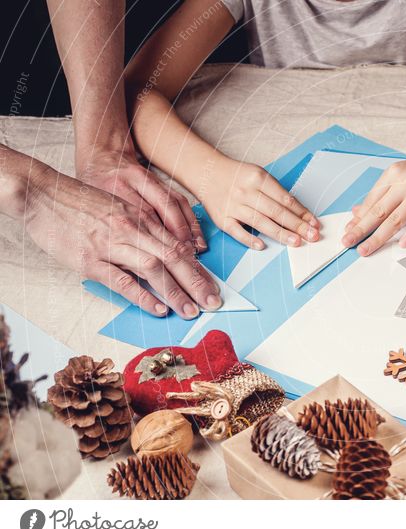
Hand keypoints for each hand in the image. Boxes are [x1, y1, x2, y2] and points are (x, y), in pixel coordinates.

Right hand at [23, 163, 219, 318]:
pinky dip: (142, 295)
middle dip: (197, 283)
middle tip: (213, 303)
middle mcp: (131, 231)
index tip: (213, 286)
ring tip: (191, 310)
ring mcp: (111, 245)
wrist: (42, 192)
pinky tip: (158, 308)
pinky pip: (121, 279)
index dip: (198, 269)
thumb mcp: (119, 208)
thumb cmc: (80, 203)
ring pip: (154, 269)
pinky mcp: (90, 259)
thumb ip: (142, 229)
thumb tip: (164, 252)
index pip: (178, 246)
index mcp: (141, 219)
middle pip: (174, 258)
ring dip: (176, 292)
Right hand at [201, 161, 318, 249]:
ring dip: (280, 233)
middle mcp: (246, 192)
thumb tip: (299, 213)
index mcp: (258, 178)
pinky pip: (237, 231)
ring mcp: (233, 206)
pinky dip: (249, 239)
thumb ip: (276, 192)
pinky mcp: (222, 218)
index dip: (302, 212)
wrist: (206, 172)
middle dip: (297, 225)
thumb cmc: (237, 176)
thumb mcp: (258, 175)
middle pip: (276, 211)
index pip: (285, 199)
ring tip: (296, 242)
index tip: (314, 223)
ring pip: (260, 222)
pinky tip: (262, 245)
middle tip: (312, 236)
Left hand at [341, 153, 405, 255]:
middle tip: (347, 242)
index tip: (348, 230)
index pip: (371, 201)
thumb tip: (359, 211)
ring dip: (378, 237)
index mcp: (393, 175)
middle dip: (360, 229)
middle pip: (378, 212)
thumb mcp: (403, 175)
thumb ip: (382, 192)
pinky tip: (403, 244)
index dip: (358, 218)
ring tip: (366, 249)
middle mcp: (404, 183)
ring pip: (394, 220)